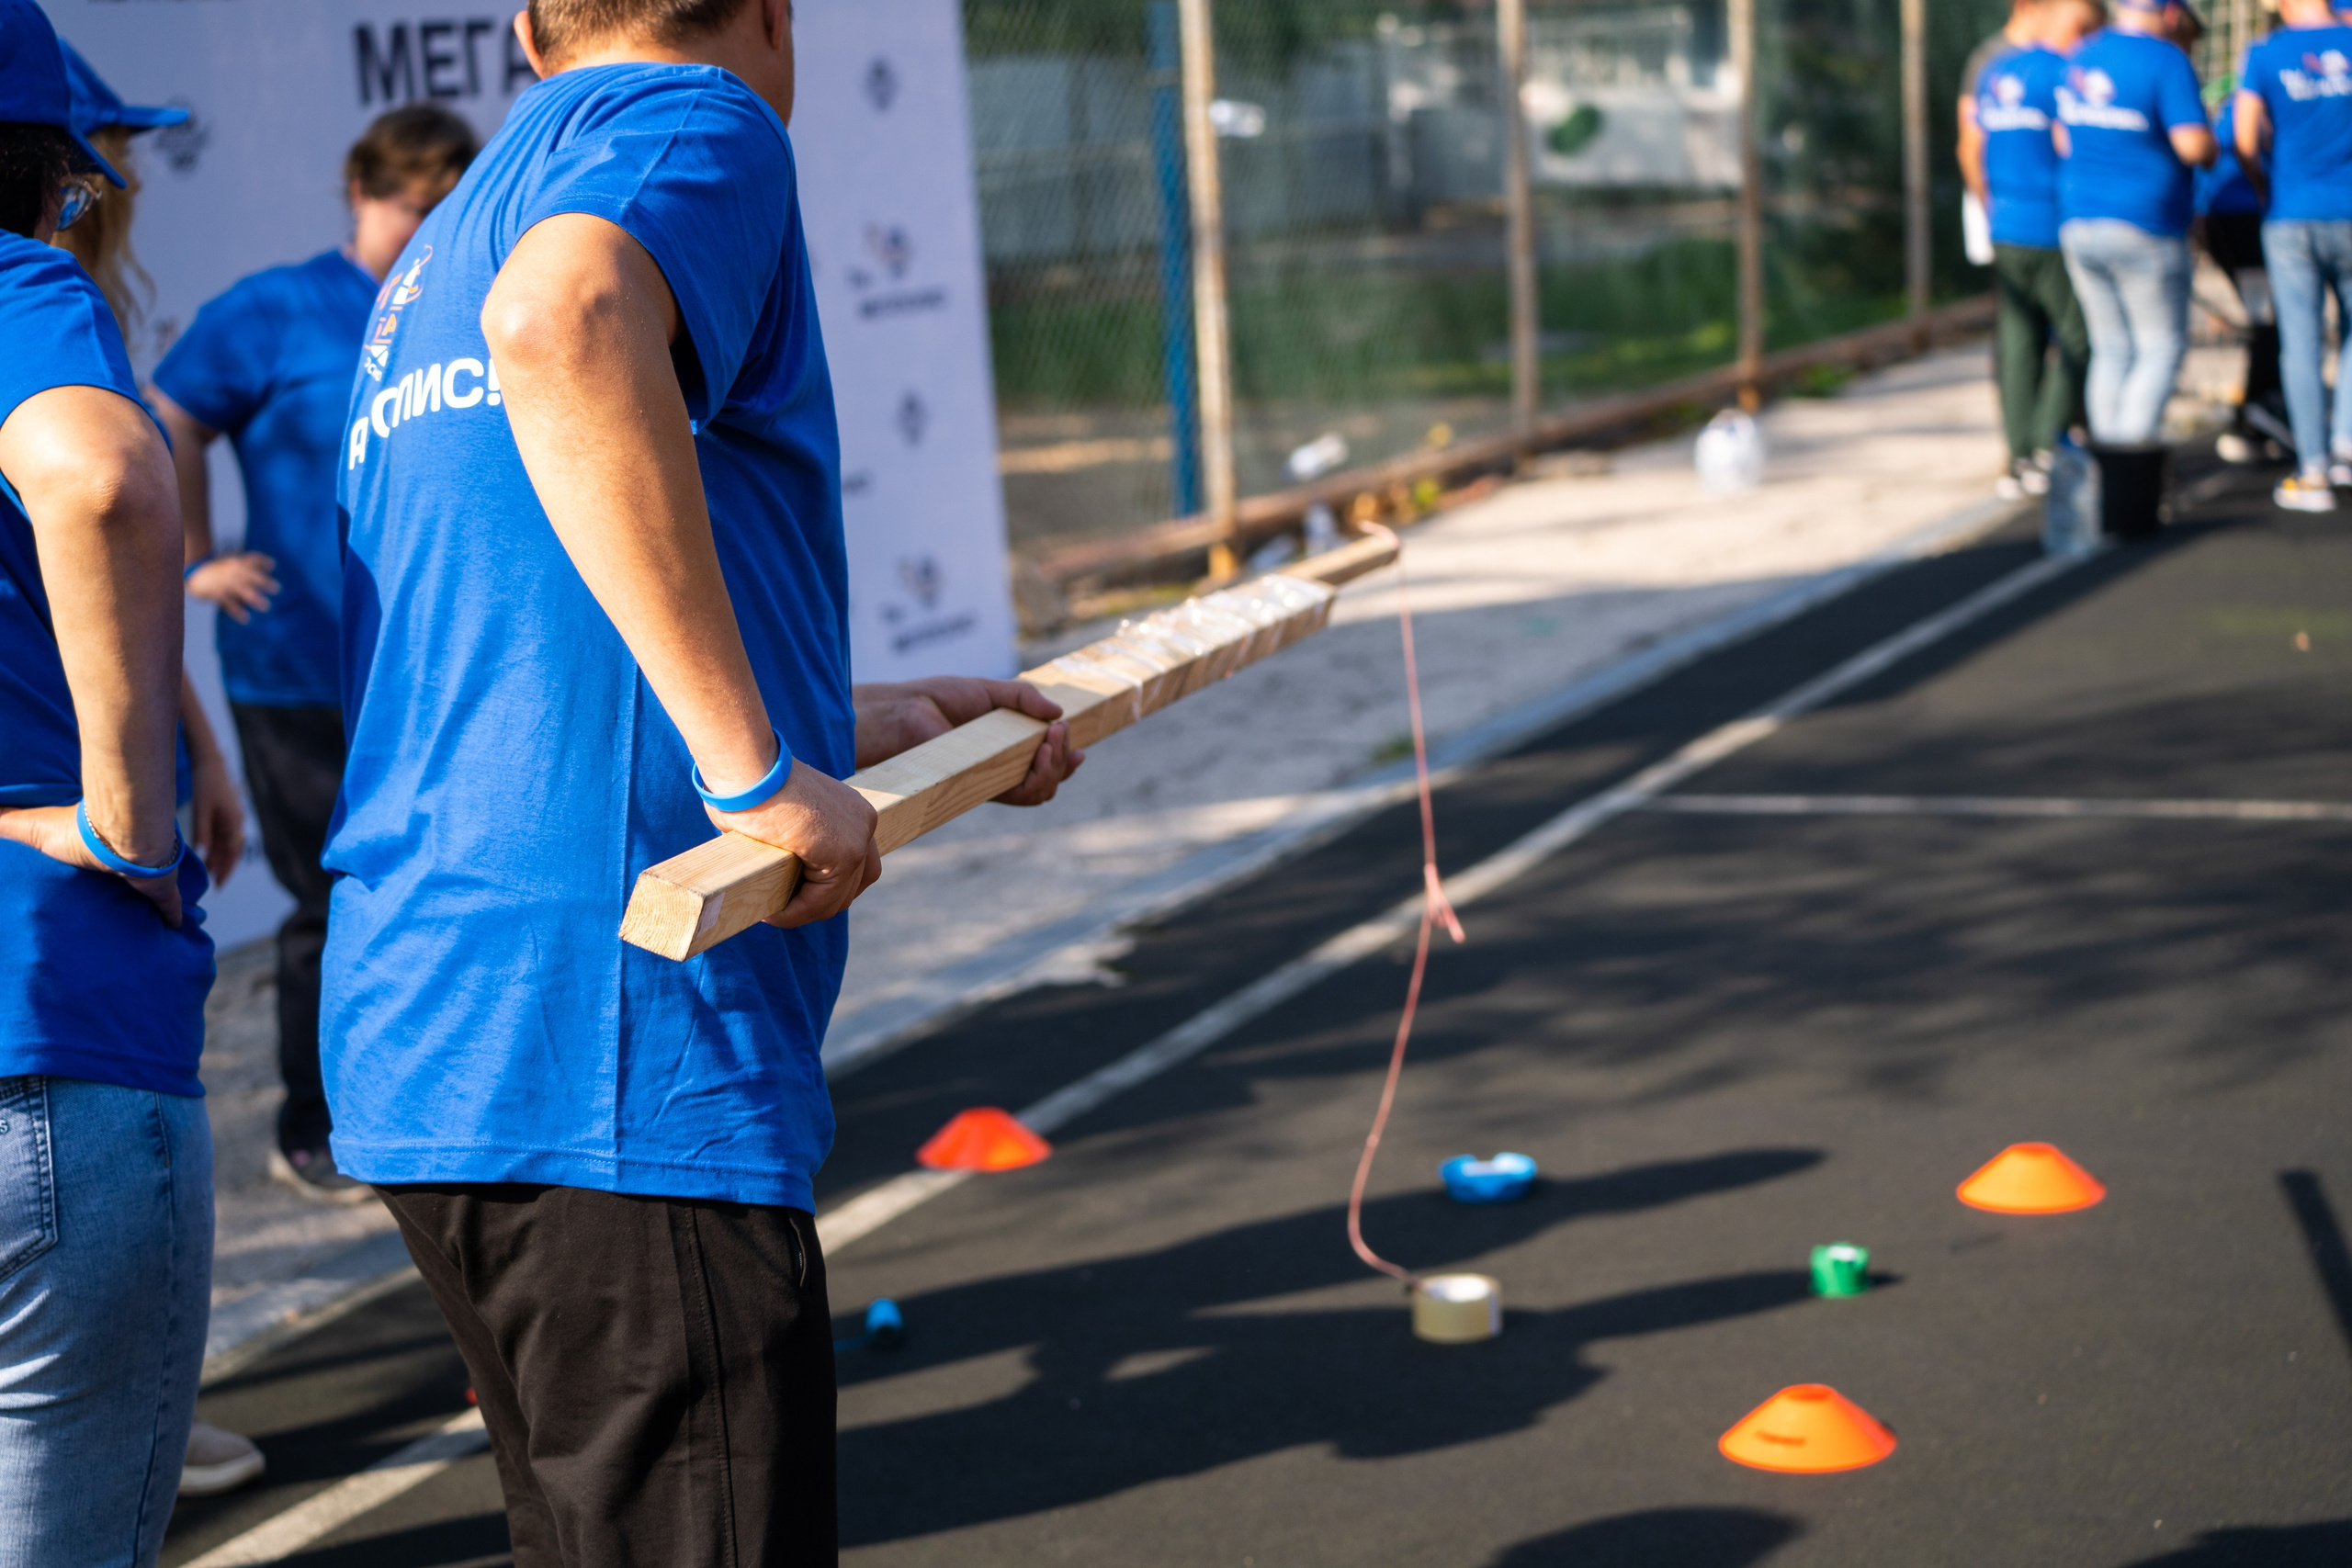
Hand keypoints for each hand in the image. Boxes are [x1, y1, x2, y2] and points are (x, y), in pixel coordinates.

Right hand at [0, 805, 182, 926]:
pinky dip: (174, 917)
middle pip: (117, 883)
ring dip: (140, 908)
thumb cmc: (75, 832)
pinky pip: (171, 907)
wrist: (119, 835)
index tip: (75, 889)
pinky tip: (173, 929)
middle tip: (104, 919)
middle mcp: (120, 864)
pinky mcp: (162, 890)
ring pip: (144, 895)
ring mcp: (144, 876)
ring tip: (132, 932)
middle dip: (114, 896)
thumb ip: (4, 822)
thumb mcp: (30, 828)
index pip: (87, 865)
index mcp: (91, 851)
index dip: (82, 874)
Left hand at [185, 752, 244, 887]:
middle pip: (232, 852)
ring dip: (218, 858)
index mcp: (234, 823)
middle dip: (224, 868)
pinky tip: (207, 854)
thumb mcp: (201, 809)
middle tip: (214, 884)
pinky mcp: (226, 815)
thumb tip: (202, 853)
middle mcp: (236, 823)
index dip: (226, 870)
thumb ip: (202, 831)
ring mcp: (232, 819)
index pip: (232, 853)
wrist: (210, 763)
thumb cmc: (206, 785)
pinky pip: (223, 836)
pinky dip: (216, 848)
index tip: (218, 885)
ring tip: (208, 872)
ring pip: (227, 845)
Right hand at [186, 552, 278, 622]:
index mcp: (235, 561)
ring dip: (255, 598)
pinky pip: (229, 603)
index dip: (262, 560)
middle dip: (264, 582)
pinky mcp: (217, 593)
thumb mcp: (227, 560)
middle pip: (251, 575)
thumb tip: (264, 566)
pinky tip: (245, 618)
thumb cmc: (213, 568)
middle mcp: (232, 571)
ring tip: (266, 606)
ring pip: (243, 590)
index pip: (251, 558)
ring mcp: (225, 582)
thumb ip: (243, 563)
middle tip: (276, 589)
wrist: (191, 573)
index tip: (273, 565)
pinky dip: (237, 611)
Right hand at [707, 757, 879, 928]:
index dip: (824, 886)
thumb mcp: (779, 813)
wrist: (747, 767)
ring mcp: (858, 838)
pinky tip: (772, 912)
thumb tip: (774, 870)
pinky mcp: (844, 854)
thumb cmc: (747, 784)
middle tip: (787, 908)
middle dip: (822, 901)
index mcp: (851, 809)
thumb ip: (789, 840)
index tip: (793, 896)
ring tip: (776, 912)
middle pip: (856, 882)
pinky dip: (797, 912)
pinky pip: (822, 900)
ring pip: (839, 897)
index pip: (854, 862)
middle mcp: (863, 821)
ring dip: (807, 911)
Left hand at [853, 677, 1086, 805]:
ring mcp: (991, 780)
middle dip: (1065, 759)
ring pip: (1039, 792)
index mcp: (1006, 749)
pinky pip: (1020, 795)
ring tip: (1053, 740)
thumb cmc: (939, 699)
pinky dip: (1039, 777)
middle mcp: (1001, 769)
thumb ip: (1024, 697)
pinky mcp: (980, 787)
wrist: (905, 711)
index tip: (1080, 746)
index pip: (1045, 764)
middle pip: (1049, 781)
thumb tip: (1059, 712)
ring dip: (1056, 768)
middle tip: (1061, 731)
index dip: (1066, 761)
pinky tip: (1042, 750)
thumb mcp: (990, 690)